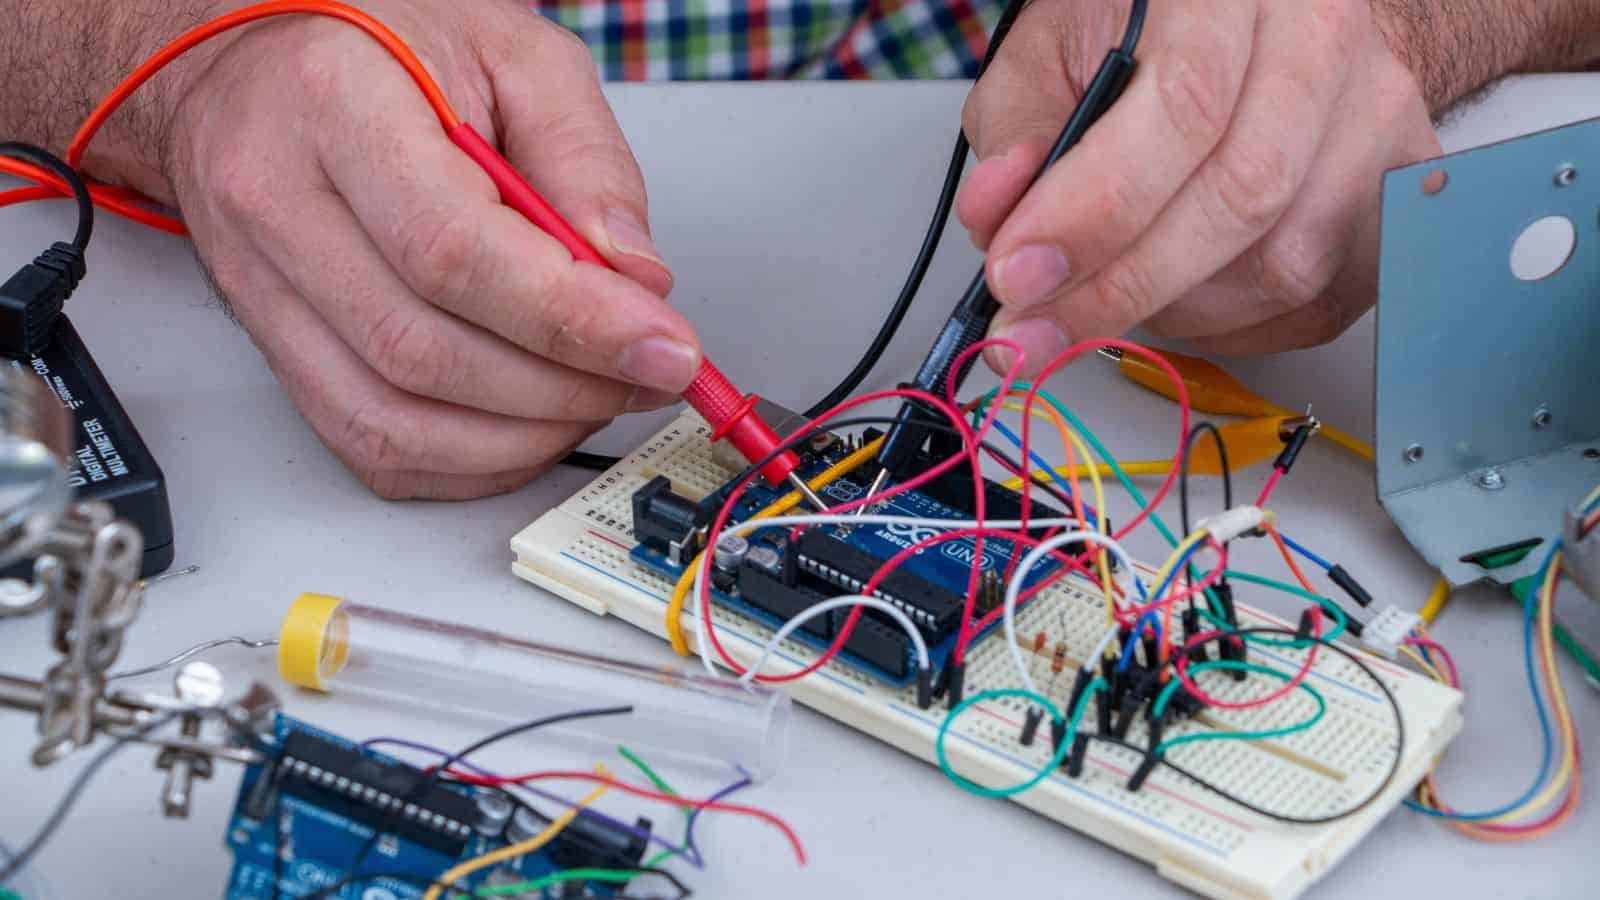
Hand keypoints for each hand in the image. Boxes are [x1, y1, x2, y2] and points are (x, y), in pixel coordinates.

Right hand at [104, 0, 697, 497]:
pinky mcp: (272, 347)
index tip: (663, 346)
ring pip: (393, 421)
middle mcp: (276, 202)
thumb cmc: (382, 41)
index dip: (572, 320)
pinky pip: (370, 446)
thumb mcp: (515, 54)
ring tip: (597, 395)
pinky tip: (529, 423)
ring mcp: (260, 286)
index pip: (454, 252)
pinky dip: (469, 461)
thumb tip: (636, 278)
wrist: (256, 59)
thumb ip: (586, 159)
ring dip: (522, 435)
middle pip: (425, 352)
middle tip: (646, 371)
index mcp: (335, 105)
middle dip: (564, 386)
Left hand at [959, 0, 1443, 369]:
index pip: (1183, 110)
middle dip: (1120, 287)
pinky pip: (1317, 302)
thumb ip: (1015, 132)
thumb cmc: (1151, 35)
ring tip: (1106, 296)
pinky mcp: (1399, 192)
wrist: (1264, 24)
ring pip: (1286, 264)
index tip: (1017, 276)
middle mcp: (1325, 39)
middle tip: (1033, 330)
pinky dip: (1231, 326)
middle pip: (1243, 198)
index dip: (1095, 212)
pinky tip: (1179, 299)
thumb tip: (997, 215)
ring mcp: (1379, 116)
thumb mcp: (1052, 54)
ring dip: (1174, 310)